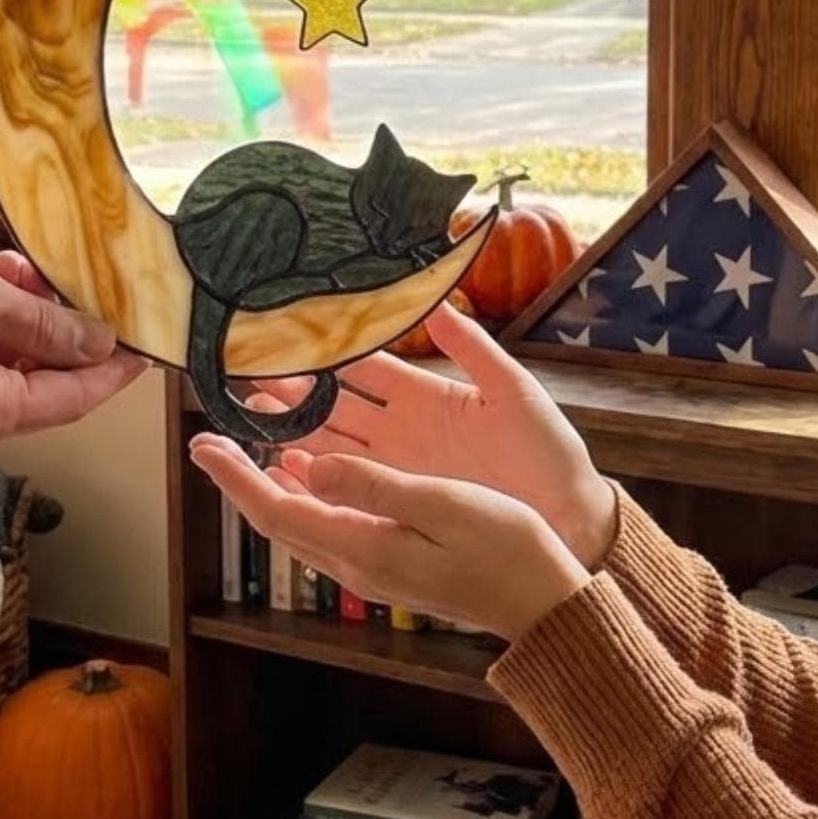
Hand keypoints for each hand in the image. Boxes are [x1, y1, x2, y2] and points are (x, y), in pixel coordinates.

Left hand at [189, 433, 590, 640]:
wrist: (545, 603)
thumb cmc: (505, 548)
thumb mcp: (440, 503)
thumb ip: (374, 486)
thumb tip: (308, 466)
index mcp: (362, 546)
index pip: (276, 509)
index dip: (234, 476)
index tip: (201, 442)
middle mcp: (358, 561)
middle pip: (278, 519)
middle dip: (240, 479)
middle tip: (214, 439)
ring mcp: (374, 568)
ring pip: (302, 525)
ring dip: (270, 486)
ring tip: (252, 448)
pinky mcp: (393, 564)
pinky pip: (329, 527)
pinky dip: (306, 497)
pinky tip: (312, 472)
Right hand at [255, 303, 619, 567]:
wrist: (569, 518)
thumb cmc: (547, 452)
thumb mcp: (513, 391)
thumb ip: (474, 348)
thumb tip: (439, 301)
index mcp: (427, 393)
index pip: (362, 365)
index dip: (324, 352)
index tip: (285, 336)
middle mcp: (402, 426)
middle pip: (333, 403)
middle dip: (291, 390)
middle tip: (248, 377)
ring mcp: (397, 464)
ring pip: (331, 441)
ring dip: (293, 430)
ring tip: (252, 419)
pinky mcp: (400, 498)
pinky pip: (348, 484)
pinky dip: (316, 476)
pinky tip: (285, 467)